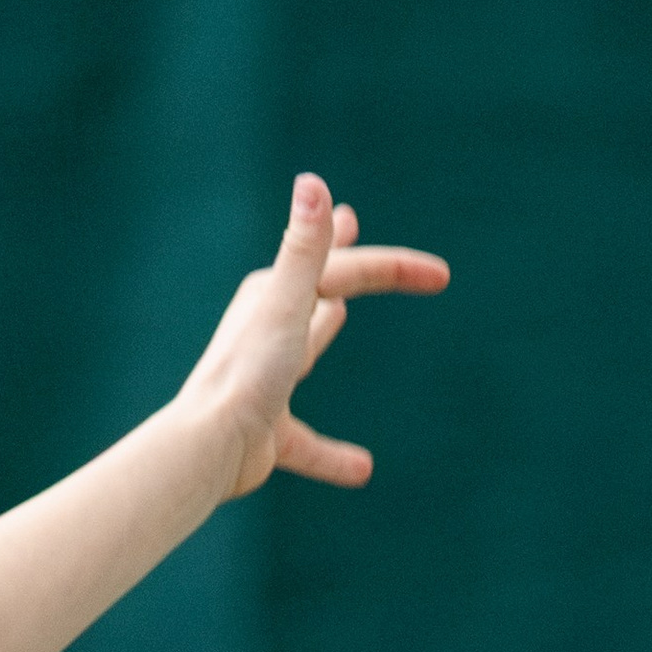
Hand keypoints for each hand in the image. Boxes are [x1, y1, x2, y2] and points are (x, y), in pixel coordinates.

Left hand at [179, 174, 449, 497]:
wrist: (209, 447)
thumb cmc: (249, 373)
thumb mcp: (286, 305)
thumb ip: (305, 247)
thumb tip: (313, 182)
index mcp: (274, 297)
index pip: (346, 270)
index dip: (393, 269)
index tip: (442, 277)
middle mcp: (267, 332)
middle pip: (317, 288)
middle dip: (340, 260)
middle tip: (349, 221)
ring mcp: (267, 381)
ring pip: (304, 348)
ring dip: (323, 330)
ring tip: (340, 312)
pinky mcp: (268, 433)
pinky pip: (307, 444)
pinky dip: (332, 456)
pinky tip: (362, 470)